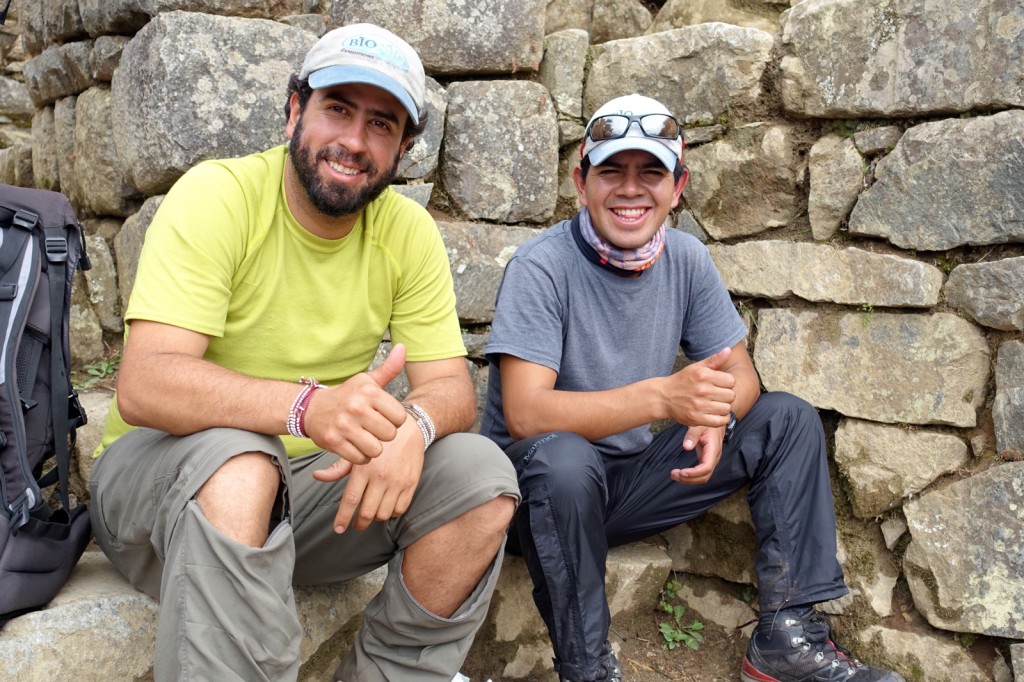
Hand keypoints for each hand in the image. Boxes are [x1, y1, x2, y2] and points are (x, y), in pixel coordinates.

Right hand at [305, 344, 407, 464]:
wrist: (312, 409)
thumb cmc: (347, 396)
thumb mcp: (367, 381)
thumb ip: (389, 369)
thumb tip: (403, 348)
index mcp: (369, 392)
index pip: (400, 418)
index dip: (394, 420)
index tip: (382, 416)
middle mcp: (357, 407)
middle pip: (390, 435)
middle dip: (383, 435)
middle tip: (372, 428)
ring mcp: (344, 425)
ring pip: (376, 450)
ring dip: (372, 447)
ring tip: (365, 438)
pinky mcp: (334, 441)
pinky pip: (361, 458)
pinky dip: (360, 456)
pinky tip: (354, 445)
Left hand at [317, 419, 425, 532]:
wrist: (407, 428)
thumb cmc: (377, 441)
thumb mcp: (356, 450)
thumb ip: (337, 468)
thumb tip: (317, 476)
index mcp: (363, 469)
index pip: (350, 500)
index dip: (343, 518)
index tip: (339, 529)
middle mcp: (380, 477)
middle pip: (367, 512)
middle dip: (359, 524)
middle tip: (356, 524)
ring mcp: (397, 482)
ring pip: (383, 514)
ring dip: (375, 518)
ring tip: (372, 512)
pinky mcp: (411, 484)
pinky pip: (400, 509)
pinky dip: (391, 513)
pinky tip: (387, 507)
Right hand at [661, 347, 735, 427]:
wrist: (662, 397)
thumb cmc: (681, 381)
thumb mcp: (696, 367)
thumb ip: (714, 360)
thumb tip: (728, 350)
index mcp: (704, 375)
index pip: (731, 381)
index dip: (727, 383)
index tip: (719, 385)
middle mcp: (702, 390)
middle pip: (731, 396)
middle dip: (726, 396)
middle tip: (717, 396)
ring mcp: (699, 405)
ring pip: (727, 409)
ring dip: (723, 408)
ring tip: (715, 405)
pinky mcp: (696, 418)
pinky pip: (720, 421)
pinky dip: (720, 419)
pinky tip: (714, 414)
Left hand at [670, 424, 724, 484]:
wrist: (716, 420)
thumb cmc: (707, 423)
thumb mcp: (699, 425)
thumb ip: (693, 434)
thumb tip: (686, 447)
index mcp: (713, 450)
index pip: (706, 467)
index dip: (694, 473)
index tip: (682, 472)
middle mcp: (714, 457)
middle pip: (704, 476)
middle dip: (689, 479)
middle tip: (674, 475)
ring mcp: (711, 460)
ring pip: (702, 477)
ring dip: (689, 479)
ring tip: (674, 475)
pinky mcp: (706, 460)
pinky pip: (700, 473)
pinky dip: (690, 476)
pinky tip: (680, 473)